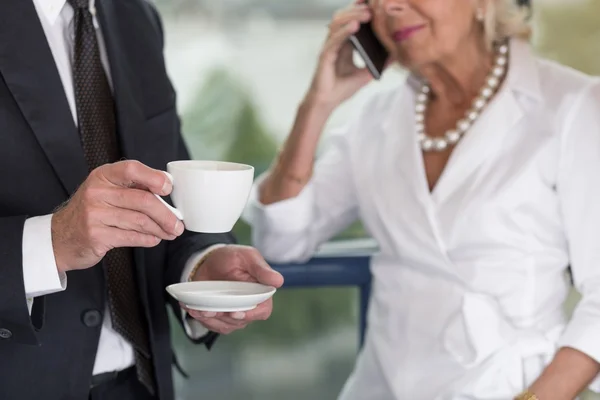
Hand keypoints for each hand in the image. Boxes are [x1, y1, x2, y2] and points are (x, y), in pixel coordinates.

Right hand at [52, 160, 183, 272]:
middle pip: (142, 200)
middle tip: (179, 224)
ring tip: (171, 233)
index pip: (132, 169)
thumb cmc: (92, 211)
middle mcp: (97, 192)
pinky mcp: (96, 235)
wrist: (60, 237)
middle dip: (166, 214)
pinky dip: (147, 239)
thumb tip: (167, 187)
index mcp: (103, 176)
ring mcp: (94, 214)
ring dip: (160, 229)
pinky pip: (131, 237)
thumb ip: (133, 187)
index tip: (169, 188)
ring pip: (140, 221)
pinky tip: (154, 239)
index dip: (154, 177)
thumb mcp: (107, 191)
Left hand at [183, 245, 283, 334]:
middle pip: (241, 321)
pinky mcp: (219, 317)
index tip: (235, 313)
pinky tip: (193, 309)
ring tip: (197, 308)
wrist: (209, 261)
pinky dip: (201, 318)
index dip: (250, 314)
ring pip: (225, 326)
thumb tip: (279, 281)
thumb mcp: (247, 256)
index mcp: (261, 293)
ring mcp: (234, 314)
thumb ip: (261, 269)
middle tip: (209, 309)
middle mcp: (249, 306)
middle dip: (224, 317)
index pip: (262, 310)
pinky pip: (212, 324)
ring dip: (210, 319)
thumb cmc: (231, 257)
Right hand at [305, 0, 373, 110]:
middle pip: (344, 17)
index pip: (351, 21)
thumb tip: (395, 55)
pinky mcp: (325, 56)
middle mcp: (336, 43)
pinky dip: (344, 31)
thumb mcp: (366, 74)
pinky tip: (354, 26)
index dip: (360, 10)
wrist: (327, 103)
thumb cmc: (341, 89)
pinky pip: (334, 40)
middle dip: (357, 9)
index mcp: (344, 45)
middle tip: (373, 6)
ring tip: (366, 13)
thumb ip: (378, 64)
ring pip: (337, 24)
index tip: (373, 4)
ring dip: (351, 16)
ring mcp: (329, 48)